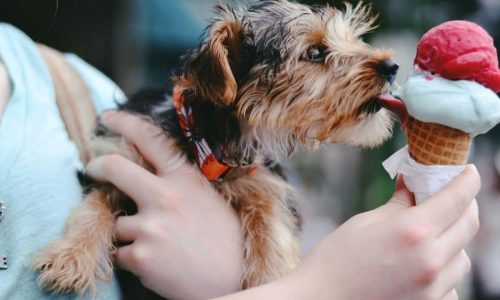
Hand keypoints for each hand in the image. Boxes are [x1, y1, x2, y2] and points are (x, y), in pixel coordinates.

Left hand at [86, 111, 243, 299]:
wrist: (234, 280)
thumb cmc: (226, 240)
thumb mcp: (209, 199)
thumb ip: (181, 184)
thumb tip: (151, 175)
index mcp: (185, 179)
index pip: (150, 139)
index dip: (124, 123)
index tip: (107, 118)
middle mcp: (165, 196)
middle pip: (115, 168)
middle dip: (96, 166)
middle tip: (91, 168)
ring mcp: (151, 226)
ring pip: (117, 223)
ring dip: (129, 234)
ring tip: (158, 246)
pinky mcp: (141, 255)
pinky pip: (120, 254)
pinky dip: (131, 259)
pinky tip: (157, 264)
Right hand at [214, 166, 479, 299]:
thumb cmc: (334, 261)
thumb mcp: (364, 223)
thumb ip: (397, 204)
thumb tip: (412, 185)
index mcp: (413, 231)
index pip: (457, 198)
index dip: (467, 180)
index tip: (468, 171)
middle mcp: (431, 261)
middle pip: (469, 225)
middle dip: (464, 206)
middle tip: (451, 196)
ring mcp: (433, 288)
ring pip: (462, 257)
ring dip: (453, 240)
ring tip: (430, 234)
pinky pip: (451, 283)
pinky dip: (442, 270)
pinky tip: (420, 264)